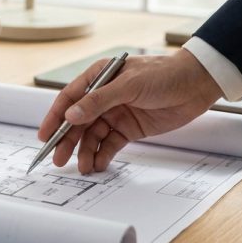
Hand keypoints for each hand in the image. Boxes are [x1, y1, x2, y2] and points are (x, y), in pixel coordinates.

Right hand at [37, 49, 222, 173]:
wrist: (197, 84)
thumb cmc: (164, 74)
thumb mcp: (129, 85)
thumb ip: (98, 101)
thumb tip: (72, 115)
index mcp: (98, 77)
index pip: (69, 99)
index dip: (55, 117)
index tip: (45, 136)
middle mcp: (103, 96)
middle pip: (78, 121)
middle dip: (67, 141)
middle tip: (58, 160)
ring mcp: (115, 113)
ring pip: (93, 136)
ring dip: (85, 151)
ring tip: (82, 168)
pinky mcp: (129, 128)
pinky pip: (110, 144)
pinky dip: (102, 155)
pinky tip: (97, 165)